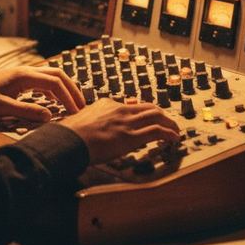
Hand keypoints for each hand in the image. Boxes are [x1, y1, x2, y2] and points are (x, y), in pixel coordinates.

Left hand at [0, 66, 83, 124]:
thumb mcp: (2, 108)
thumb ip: (26, 111)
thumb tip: (49, 115)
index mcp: (24, 76)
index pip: (54, 83)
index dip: (68, 97)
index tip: (76, 112)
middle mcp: (26, 71)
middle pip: (57, 74)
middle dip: (72, 90)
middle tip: (81, 107)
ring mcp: (23, 73)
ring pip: (51, 76)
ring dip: (64, 88)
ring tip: (73, 104)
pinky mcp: (20, 79)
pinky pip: (43, 80)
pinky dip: (54, 89)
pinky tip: (56, 101)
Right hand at [60, 97, 180, 164]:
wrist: (68, 140)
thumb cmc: (70, 134)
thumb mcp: (81, 120)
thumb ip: (92, 120)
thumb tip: (92, 128)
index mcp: (107, 104)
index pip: (132, 105)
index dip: (144, 112)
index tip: (148, 119)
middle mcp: (119, 109)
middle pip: (149, 108)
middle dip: (162, 115)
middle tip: (168, 122)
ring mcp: (126, 122)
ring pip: (157, 116)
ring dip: (169, 124)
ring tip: (175, 130)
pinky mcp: (131, 136)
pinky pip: (157, 131)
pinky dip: (169, 133)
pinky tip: (173, 138)